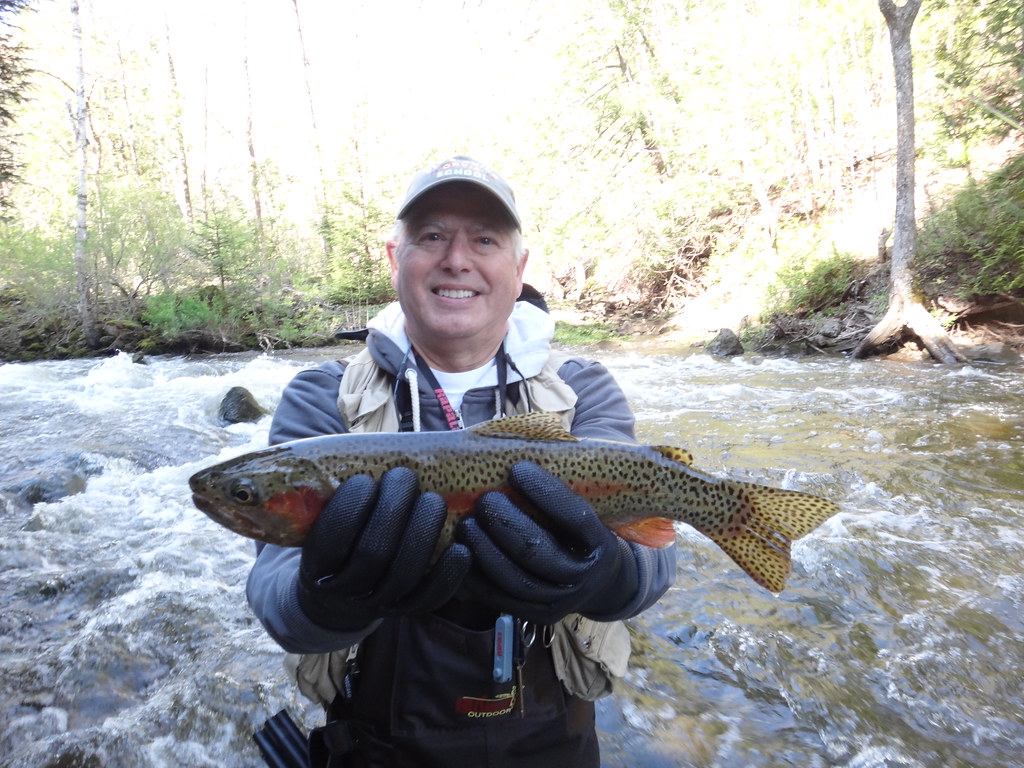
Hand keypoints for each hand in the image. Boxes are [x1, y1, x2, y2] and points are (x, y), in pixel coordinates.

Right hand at [298, 467, 469, 630]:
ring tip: (433, 500)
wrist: (339, 592)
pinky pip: (430, 597)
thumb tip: (349, 439)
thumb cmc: (338, 538)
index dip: (350, 507)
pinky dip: (449, 572)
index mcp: (317, 565)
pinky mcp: (407, 611)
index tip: (364, 480)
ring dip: (423, 531)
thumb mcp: (323, 521)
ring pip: (404, 574)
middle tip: (405, 477)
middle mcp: (345, 590)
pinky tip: (461, 546)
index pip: (332, 540)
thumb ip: (334, 492)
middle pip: (374, 554)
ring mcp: (377, 604)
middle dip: (394, 510)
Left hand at [457, 462, 638, 623]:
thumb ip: (567, 481)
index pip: (576, 518)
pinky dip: (476, 575)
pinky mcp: (534, 616)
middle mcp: (584, 580)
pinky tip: (461, 550)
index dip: (546, 491)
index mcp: (603, 546)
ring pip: (516, 578)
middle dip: (507, 523)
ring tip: (469, 523)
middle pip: (539, 551)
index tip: (518, 467)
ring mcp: (559, 603)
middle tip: (486, 498)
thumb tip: (540, 432)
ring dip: (486, 549)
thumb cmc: (582, 528)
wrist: (598, 580)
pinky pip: (498, 598)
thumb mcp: (589, 506)